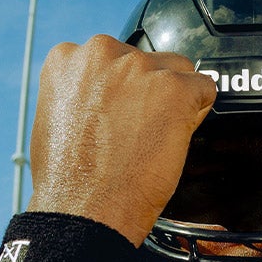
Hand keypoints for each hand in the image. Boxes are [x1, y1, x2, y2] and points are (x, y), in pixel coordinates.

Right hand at [27, 35, 216, 243]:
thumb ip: (82, 94)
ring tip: (156, 137)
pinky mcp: (173, 88)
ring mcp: (139, 67)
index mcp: (68, 59)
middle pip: (145, 61)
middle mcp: (101, 52)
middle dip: (146, 91)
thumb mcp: (57, 119)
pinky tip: (176, 138)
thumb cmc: (69, 179)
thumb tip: (105, 96)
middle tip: (138, 132)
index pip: (111, 58)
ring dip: (173, 99)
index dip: (121, 90)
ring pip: (177, 70)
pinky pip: (204, 88)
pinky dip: (198, 112)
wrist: (86, 209)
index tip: (120, 114)